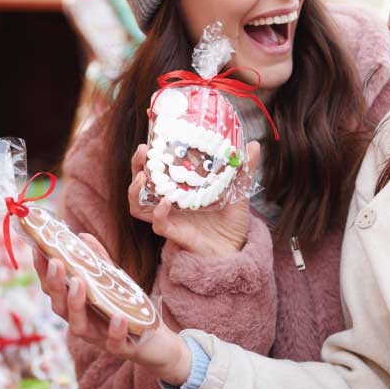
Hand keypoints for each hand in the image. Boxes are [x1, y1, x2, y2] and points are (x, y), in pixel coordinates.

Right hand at [33, 244, 191, 385]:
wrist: (154, 340)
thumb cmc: (127, 309)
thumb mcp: (113, 281)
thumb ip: (98, 261)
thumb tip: (82, 236)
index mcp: (76, 307)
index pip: (53, 289)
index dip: (43, 272)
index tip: (38, 249)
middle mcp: (82, 323)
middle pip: (59, 307)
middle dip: (55, 285)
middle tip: (56, 263)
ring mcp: (99, 337)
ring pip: (79, 326)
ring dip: (76, 304)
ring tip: (79, 283)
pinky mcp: (120, 347)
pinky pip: (114, 342)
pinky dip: (114, 331)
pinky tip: (118, 317)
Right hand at [128, 141, 260, 256]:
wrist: (235, 249)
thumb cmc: (232, 222)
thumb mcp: (239, 192)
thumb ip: (243, 171)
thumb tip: (254, 145)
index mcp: (180, 188)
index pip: (157, 168)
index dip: (150, 154)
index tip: (154, 139)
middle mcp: (169, 201)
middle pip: (141, 182)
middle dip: (137, 165)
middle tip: (143, 151)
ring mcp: (169, 217)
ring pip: (138, 205)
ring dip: (135, 190)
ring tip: (142, 176)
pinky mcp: (173, 233)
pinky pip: (157, 223)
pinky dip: (158, 212)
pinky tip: (166, 203)